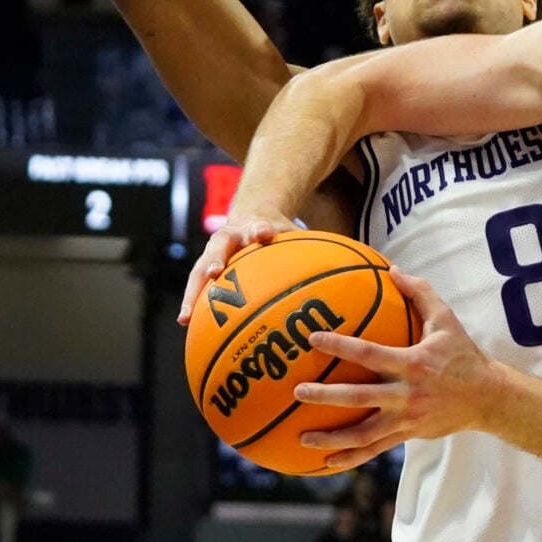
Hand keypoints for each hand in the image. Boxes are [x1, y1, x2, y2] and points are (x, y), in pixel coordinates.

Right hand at [177, 211, 301, 325]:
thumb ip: (312, 249)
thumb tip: (355, 265)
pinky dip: (191, 303)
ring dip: (193, 292)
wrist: (252, 217)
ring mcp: (214, 253)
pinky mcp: (206, 267)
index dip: (260, 230)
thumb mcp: (294, 235)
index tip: (264, 234)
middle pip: (219, 247)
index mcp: (253, 227)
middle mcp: (229, 238)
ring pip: (199, 270)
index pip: (258, 226)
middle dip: (216, 259)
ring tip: (187, 317)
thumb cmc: (277, 233)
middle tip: (215, 272)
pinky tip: (186, 325)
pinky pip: (196, 286)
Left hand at [293, 270, 501, 468]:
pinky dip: (351, 458)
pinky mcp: (408, 435)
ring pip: (363, 433)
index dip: (340, 346)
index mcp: (413, 363)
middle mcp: (407, 394)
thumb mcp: (446, 320)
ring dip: (332, 438)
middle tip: (298, 391)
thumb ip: (420, 293)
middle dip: (326, 396)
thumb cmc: (463, 355)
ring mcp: (406, 419)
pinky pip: (375, 449)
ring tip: (303, 437)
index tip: (313, 339)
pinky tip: (326, 463)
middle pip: (359, 397)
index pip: (369, 353)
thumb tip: (393, 269)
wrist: (487, 397)